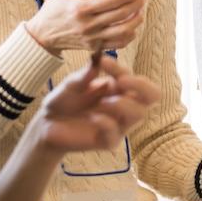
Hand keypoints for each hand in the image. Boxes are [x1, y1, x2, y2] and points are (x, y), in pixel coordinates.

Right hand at [24, 0, 145, 53]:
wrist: (42, 36)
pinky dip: (130, 35)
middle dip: (138, 4)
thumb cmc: (54, 10)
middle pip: (122, 15)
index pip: (113, 0)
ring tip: (140, 9)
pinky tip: (132, 24)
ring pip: (124, 31)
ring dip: (137, 19)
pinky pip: (118, 44)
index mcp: (82, 9)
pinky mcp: (95, 47)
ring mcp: (93, 38)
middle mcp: (89, 25)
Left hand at [30, 55, 160, 154]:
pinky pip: (116, 134)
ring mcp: (118, 124)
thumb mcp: (71, 84)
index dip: (121, 69)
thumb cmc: (64, 100)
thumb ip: (84, 75)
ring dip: (122, 104)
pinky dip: (106, 123)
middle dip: (141, 86)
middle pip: (153, 96)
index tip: (103, 61)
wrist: (48, 123)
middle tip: (121, 81)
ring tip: (102, 103)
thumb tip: (97, 59)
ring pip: (139, 114)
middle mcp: (125, 105)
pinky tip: (93, 117)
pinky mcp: (108, 141)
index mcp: (119, 88)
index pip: (134, 77)